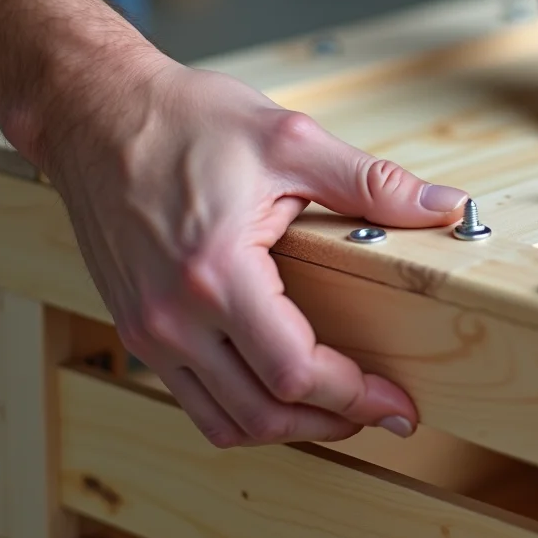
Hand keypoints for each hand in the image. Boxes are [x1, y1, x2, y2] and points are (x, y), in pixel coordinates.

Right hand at [37, 49, 467, 446]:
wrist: (94, 111)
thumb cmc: (183, 119)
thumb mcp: (290, 140)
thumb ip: (372, 183)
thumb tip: (444, 207)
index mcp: (215, 272)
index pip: (293, 370)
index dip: (355, 396)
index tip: (397, 403)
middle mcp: (172, 315)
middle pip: (262, 412)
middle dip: (331, 421)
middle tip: (379, 412)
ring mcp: (148, 328)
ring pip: (224, 420)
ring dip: (287, 426)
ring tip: (336, 408)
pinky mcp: (136, 328)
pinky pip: (193, 399)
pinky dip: (241, 410)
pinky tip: (278, 387)